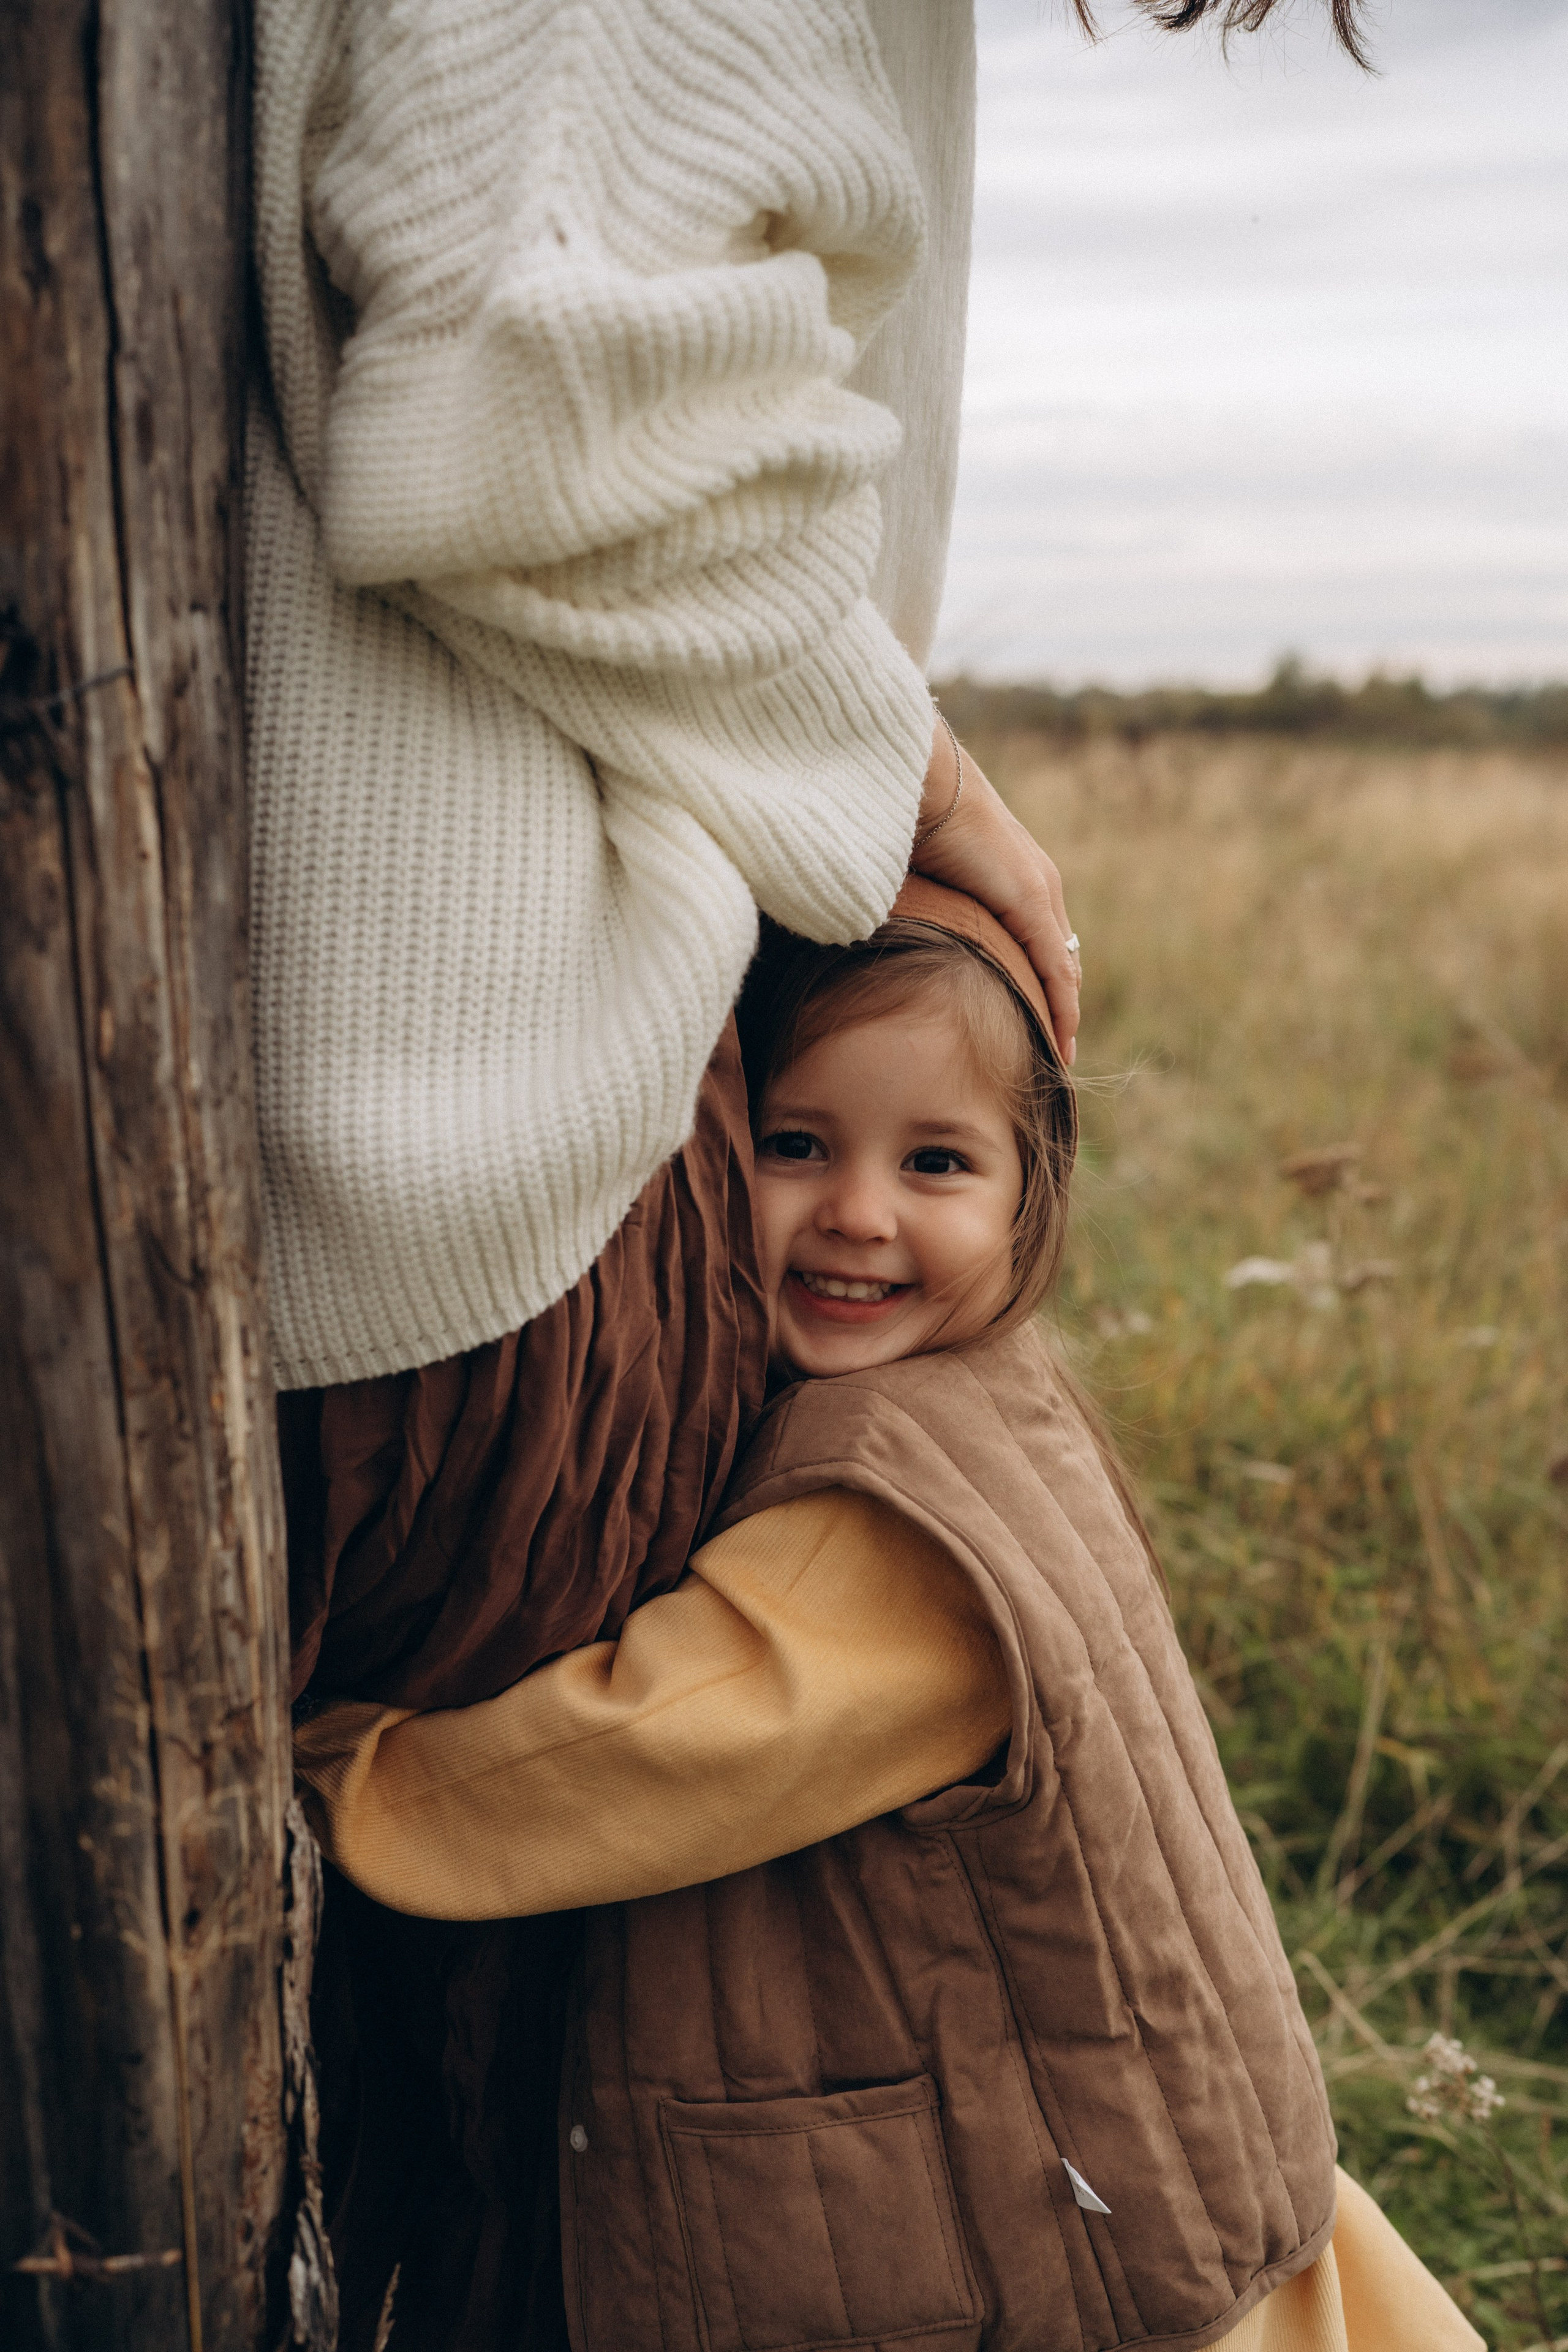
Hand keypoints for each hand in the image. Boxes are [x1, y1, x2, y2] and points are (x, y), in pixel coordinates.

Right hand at [910, 717, 1079, 1064]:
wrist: (916, 778)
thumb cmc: (902, 816)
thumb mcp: (912, 872)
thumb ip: (914, 901)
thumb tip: (875, 923)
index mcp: (1010, 875)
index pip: (1037, 938)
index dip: (1038, 980)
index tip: (1033, 1019)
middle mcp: (1036, 883)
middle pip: (1058, 955)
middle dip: (1057, 1000)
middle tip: (1052, 1046)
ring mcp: (1038, 891)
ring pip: (1063, 967)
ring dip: (1062, 1011)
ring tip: (1059, 1053)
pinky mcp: (1032, 900)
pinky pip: (1057, 967)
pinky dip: (1063, 1006)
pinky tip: (1062, 1041)